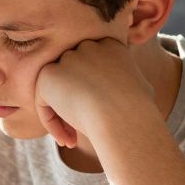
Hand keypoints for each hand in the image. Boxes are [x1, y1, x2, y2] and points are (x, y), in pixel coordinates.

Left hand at [35, 38, 154, 147]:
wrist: (124, 117)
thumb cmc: (139, 111)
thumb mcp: (141, 88)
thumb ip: (126, 81)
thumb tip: (128, 86)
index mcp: (110, 44)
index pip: (90, 69)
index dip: (92, 95)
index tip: (100, 117)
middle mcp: (87, 45)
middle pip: (71, 78)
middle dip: (73, 104)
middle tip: (83, 130)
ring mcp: (67, 58)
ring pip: (56, 90)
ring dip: (61, 116)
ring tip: (73, 140)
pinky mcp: (48, 74)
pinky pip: (43, 101)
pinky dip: (51, 123)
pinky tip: (69, 141)